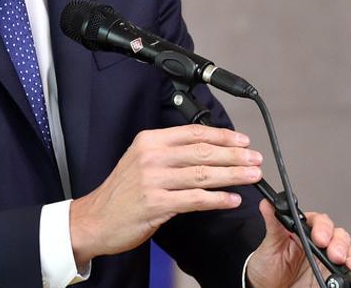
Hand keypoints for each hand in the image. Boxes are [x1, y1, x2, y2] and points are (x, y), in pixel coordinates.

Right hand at [68, 124, 262, 264]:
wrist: (95, 218)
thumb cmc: (121, 192)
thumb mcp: (140, 160)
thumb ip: (169, 153)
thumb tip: (208, 151)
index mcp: (149, 141)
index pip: (193, 133)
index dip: (222, 136)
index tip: (243, 142)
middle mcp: (151, 157)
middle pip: (202, 152)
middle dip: (234, 156)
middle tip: (255, 160)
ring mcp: (153, 180)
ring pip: (202, 174)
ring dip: (232, 175)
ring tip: (251, 176)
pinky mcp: (156, 204)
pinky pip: (195, 200)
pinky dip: (217, 199)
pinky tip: (232, 199)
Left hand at [246, 199, 350, 287]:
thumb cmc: (268, 267)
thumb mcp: (269, 246)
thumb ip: (273, 225)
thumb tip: (268, 204)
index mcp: (302, 232)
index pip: (318, 221)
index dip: (322, 226)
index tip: (318, 236)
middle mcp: (317, 243)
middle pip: (337, 233)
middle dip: (337, 241)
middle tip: (332, 252)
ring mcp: (326, 259)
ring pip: (347, 248)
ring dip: (347, 252)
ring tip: (340, 260)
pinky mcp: (333, 274)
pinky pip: (349, 267)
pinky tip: (349, 268)